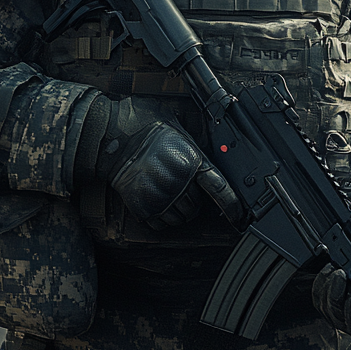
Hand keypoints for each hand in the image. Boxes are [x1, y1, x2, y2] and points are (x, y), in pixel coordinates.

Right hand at [78, 96, 240, 229]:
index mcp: (191, 161)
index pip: (219, 189)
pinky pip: (159, 224)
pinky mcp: (142, 207)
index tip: (239, 217)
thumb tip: (206, 160)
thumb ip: (193, 150)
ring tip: (165, 192)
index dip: (231, 205)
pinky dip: (159, 217)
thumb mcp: (178, 130)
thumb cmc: (145, 125)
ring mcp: (160, 196)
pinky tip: (153, 199)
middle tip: (179, 186)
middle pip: (196, 207)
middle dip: (192, 201)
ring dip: (176, 211)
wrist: (111, 135)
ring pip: (179, 218)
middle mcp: (178, 182)